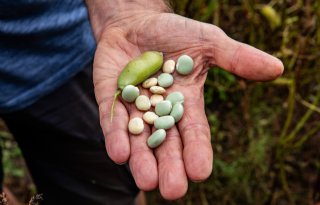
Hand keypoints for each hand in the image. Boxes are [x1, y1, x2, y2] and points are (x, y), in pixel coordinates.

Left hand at [93, 12, 282, 198]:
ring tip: (147, 180)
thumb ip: (236, 58)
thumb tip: (277, 68)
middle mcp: (160, 112)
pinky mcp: (110, 99)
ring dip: (142, 160)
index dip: (198, 151)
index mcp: (186, 103)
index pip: (194, 132)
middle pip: (166, 143)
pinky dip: (116, 136)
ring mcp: (134, 107)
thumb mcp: (208, 42)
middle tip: (173, 190)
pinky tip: (120, 154)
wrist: (137, 22)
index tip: (201, 172)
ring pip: (138, 139)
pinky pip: (113, 120)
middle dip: (169, 166)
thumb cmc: (175, 33)